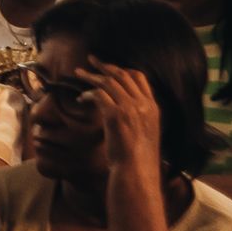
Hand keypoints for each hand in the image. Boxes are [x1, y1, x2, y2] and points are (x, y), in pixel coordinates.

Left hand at [75, 57, 161, 171]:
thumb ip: (138, 117)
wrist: (136, 171)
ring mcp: (130, 108)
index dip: (123, 69)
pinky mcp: (115, 115)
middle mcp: (144, 104)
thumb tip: (123, 108)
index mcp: (153, 107)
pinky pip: (99, 95)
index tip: (110, 67)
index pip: (139, 78)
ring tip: (78, 73)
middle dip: (105, 65)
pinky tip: (81, 98)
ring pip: (109, 82)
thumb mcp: (145, 132)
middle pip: (123, 75)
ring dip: (91, 76)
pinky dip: (88, 94)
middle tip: (91, 59)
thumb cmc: (138, 157)